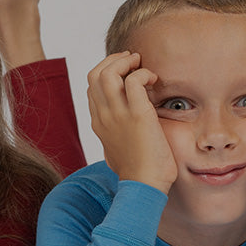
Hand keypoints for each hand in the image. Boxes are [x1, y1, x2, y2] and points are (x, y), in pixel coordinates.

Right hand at [87, 52, 176, 192]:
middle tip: (132, 61)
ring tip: (140, 64)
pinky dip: (143, 73)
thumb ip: (116, 134)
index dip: (106, 72)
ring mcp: (118, 115)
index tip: (125, 72)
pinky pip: (133, 80)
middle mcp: (104, 116)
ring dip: (125, 62)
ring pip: (108, 72)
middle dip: (113, 60)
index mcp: (98, 123)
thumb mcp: (118, 148)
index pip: (91, 87)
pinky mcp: (138, 115)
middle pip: (94, 74)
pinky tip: (153, 80)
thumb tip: (122, 129)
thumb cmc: (138, 171)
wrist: (144, 185)